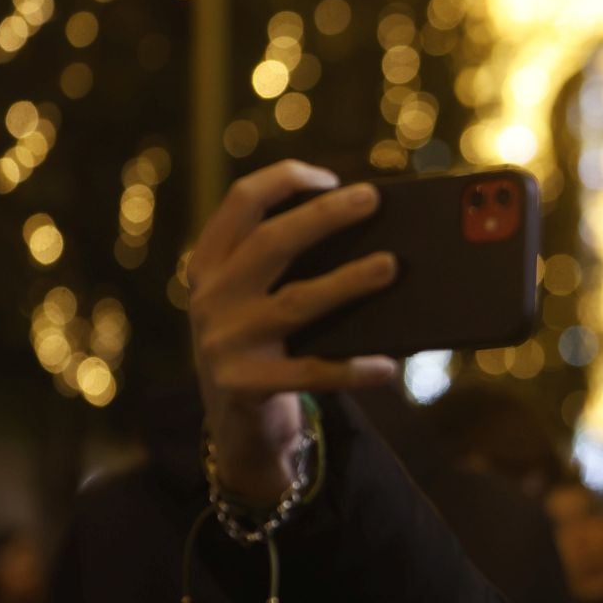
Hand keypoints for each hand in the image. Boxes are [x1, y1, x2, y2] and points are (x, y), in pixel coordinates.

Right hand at [188, 161, 399, 499]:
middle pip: (271, 243)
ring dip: (348, 281)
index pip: (241, 202)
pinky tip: (386, 366)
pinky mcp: (245, 387)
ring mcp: (225, 343)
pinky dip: (352, 369)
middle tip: (371, 200)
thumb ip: (288, 267)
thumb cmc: (264, 345)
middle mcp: (211, 298)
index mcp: (211, 265)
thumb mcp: (256, 299)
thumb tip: (372, 235)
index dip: (284, 180)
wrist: (234, 426)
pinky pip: (310, 374)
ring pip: (296, 303)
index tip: (329, 177)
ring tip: (391, 266)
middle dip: (323, 216)